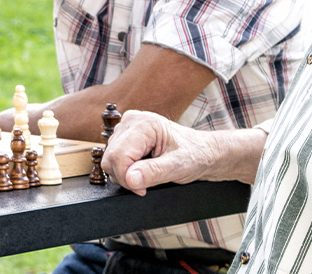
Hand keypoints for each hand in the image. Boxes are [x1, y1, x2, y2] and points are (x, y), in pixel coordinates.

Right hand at [100, 110, 229, 195]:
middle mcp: (131, 121)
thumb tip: (130, 179)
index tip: (142, 189)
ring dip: (125, 173)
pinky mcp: (124, 134)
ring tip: (147, 173)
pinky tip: (141, 167)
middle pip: (110, 157)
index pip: (118, 156)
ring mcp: (126, 126)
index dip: (126, 178)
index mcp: (144, 124)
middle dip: (125, 177)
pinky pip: (113, 156)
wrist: (202, 151)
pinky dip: (124, 169)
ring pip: (109, 158)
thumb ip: (153, 173)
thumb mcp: (178, 167)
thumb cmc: (195, 155)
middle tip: (146, 185)